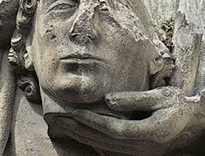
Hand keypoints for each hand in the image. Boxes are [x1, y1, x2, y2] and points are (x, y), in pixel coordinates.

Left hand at [54, 86, 204, 155]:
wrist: (198, 124)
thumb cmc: (181, 107)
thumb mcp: (161, 98)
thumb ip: (134, 100)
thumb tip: (108, 101)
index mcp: (148, 133)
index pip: (111, 128)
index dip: (90, 121)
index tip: (72, 113)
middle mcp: (142, 147)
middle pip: (103, 140)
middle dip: (78, 130)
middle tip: (57, 121)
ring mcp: (140, 152)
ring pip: (105, 147)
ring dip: (83, 137)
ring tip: (64, 128)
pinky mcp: (139, 151)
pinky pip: (112, 150)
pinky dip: (95, 144)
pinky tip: (84, 138)